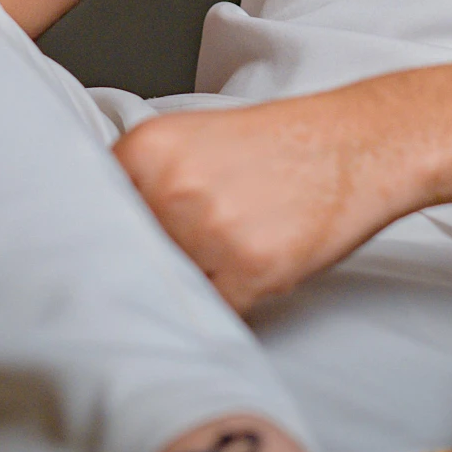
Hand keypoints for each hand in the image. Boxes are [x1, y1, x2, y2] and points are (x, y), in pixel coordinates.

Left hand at [113, 90, 413, 313]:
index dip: (106, 240)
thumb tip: (98, 239)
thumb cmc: (279, 145)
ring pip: (172, 288)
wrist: (354, 145)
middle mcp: (171, 187)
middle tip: (185, 255)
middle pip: (131, 257)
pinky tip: (252, 269)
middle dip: (152, 265)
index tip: (108, 257)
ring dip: (196, 283)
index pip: (96, 215)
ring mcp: (210, 230)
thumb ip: (144, 182)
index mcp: (148, 148)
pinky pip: (217, 311)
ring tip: (228, 250)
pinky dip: (232, 302)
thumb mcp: (194, 139)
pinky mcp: (251, 269)